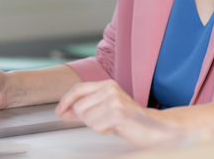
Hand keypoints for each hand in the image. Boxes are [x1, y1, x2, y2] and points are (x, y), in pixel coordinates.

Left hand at [55, 80, 188, 146]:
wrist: (154, 127)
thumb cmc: (131, 120)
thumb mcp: (106, 110)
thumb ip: (86, 109)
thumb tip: (64, 111)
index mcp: (107, 84)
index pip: (78, 89)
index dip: (66, 100)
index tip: (59, 111)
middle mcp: (110, 89)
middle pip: (79, 106)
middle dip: (85, 119)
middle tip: (102, 122)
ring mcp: (113, 100)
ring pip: (86, 117)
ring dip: (96, 125)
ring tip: (111, 123)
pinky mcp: (117, 113)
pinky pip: (96, 125)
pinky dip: (103, 130)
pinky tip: (115, 127)